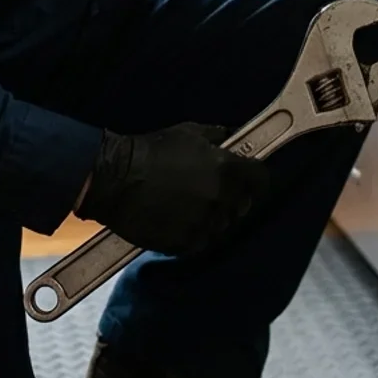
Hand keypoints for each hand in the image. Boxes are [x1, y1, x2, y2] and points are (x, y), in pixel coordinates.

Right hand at [76, 122, 269, 256]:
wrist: (116, 179)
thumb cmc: (151, 150)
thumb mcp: (188, 133)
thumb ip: (217, 137)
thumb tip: (230, 139)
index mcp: (227, 170)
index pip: (261, 179)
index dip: (256, 179)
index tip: (251, 178)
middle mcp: (221, 199)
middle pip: (243, 205)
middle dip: (234, 198)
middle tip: (215, 191)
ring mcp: (204, 224)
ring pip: (222, 225)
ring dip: (214, 217)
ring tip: (192, 206)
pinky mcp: (186, 244)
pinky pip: (201, 241)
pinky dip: (195, 233)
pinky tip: (179, 220)